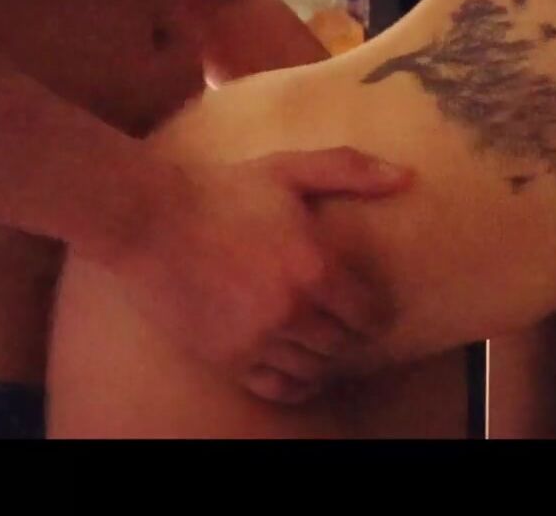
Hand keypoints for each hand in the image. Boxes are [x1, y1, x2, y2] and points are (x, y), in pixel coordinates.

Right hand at [99, 146, 412, 403]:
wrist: (149, 220)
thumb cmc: (223, 191)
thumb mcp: (289, 170)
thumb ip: (350, 170)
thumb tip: (406, 176)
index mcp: (316, 269)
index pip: (369, 315)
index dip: (376, 315)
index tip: (372, 310)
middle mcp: (293, 312)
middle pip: (344, 345)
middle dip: (351, 337)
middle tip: (348, 327)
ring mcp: (258, 339)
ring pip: (313, 369)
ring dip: (324, 361)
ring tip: (323, 346)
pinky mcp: (227, 358)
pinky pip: (276, 387)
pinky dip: (295, 384)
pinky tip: (299, 372)